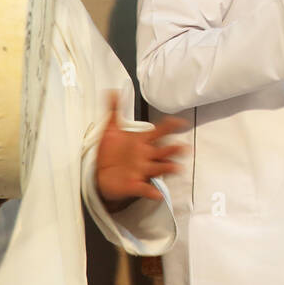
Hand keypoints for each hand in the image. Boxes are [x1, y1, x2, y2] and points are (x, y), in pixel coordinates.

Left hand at [95, 92, 186, 208]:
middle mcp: (146, 155)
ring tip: (176, 167)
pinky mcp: (135, 185)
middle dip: (174, 149)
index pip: (160, 131)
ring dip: (169, 167)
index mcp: (142, 141)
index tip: (180, 122)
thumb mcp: (110, 129)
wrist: (100, 174)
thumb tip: (113, 91)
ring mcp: (142, 170)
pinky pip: (146, 188)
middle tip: (184, 147)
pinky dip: (152, 191)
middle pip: (165, 150)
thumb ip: (113, 109)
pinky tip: (157, 193)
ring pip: (160, 168)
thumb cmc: (110, 153)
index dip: (171, 126)